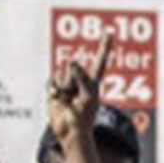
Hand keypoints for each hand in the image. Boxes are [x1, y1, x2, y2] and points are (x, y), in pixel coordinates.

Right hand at [48, 31, 114, 146]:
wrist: (70, 130)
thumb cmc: (84, 116)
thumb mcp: (88, 96)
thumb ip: (82, 78)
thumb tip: (72, 62)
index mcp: (93, 81)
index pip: (100, 60)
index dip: (104, 46)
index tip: (110, 32)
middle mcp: (80, 79)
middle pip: (73, 68)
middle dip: (72, 80)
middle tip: (75, 95)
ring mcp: (67, 83)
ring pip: (62, 73)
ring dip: (64, 86)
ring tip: (68, 99)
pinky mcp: (55, 88)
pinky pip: (52, 80)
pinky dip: (55, 88)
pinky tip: (59, 98)